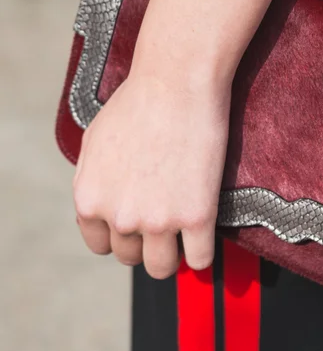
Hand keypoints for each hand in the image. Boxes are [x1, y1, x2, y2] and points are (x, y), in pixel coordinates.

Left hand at [73, 72, 230, 278]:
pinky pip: (200, 260)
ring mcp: (159, 220)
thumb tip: (102, 208)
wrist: (177, 83)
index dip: (121, 236)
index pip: (100, 244)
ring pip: (162, 267)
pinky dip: (202, 255)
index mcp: (90, 200)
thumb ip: (93, 183)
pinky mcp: (196, 216)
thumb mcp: (94, 142)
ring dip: (172, 255)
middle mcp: (120, 216)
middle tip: (165, 221)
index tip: (138, 227)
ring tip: (183, 236)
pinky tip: (205, 238)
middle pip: (131, 258)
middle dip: (146, 243)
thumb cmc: (138, 103)